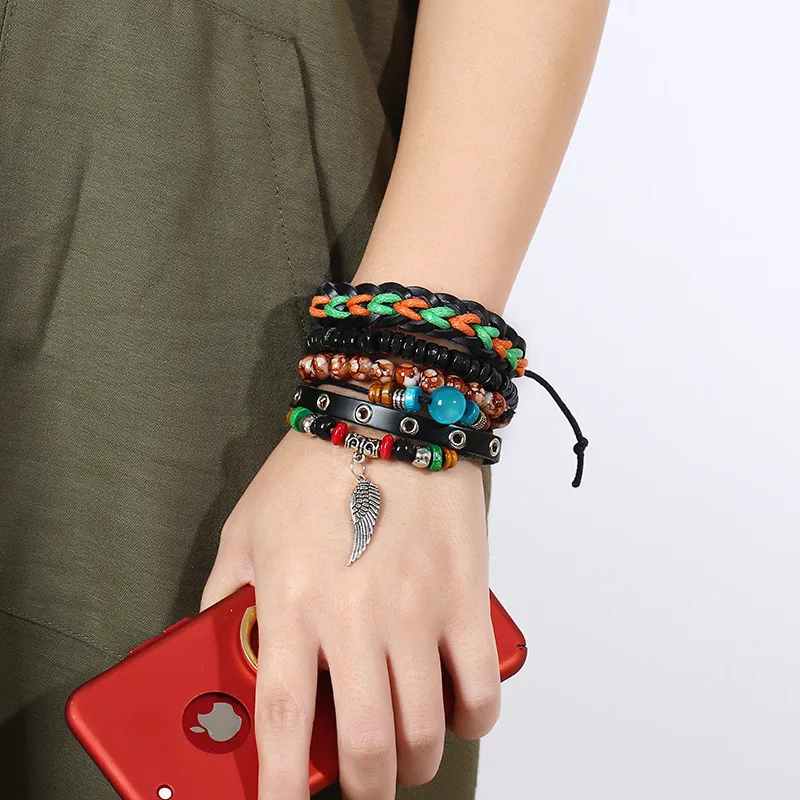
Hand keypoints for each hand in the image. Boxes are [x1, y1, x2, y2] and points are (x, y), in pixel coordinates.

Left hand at [200, 427, 499, 798]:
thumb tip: (216, 640)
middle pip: (368, 748)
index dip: (280, 789)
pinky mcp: (465, 596)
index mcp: (293, 603)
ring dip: (415, 762)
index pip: (284, 722)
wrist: (388, 417)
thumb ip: (225, 592)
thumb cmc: (313, 470)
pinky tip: (456, 714)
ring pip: (426, 730)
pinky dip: (473, 720)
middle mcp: (357, 618)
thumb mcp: (246, 528)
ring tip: (403, 754)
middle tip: (359, 786)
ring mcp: (418, 611)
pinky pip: (482, 685)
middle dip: (365, 790)